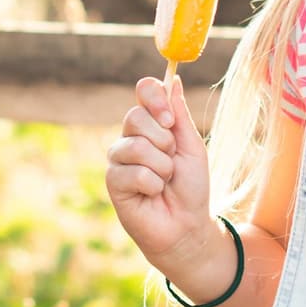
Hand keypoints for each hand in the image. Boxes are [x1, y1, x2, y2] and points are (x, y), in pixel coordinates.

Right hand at [105, 75, 215, 269]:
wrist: (187, 226)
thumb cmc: (192, 187)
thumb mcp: (192, 147)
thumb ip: (180, 116)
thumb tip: (174, 80)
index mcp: (152, 124)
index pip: (144, 91)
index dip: (153, 97)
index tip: (169, 118)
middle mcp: (131, 137)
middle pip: (135, 116)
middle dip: (164, 141)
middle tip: (172, 160)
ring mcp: (119, 159)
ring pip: (136, 146)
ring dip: (162, 167)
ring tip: (165, 181)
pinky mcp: (113, 181)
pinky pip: (133, 172)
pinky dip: (152, 184)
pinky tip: (153, 195)